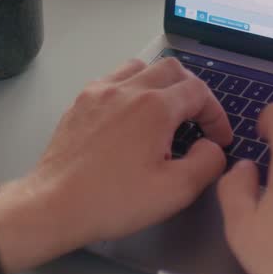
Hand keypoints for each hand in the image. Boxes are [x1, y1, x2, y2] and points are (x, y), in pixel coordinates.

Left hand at [0, 58, 232, 273]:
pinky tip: (130, 117)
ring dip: (161, 84)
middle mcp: (127, 89)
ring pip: (141, 67)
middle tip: (197, 121)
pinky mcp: (80, 103)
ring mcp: (99, 92)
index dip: (216, 115)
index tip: (218, 139)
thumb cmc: (113, 200)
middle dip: (193, 92)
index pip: (199, 92)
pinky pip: (113, 80)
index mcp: (155, 107)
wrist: (55, 205)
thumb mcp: (176, 191)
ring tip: (165, 113)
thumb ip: (208, 162)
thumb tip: (211, 147)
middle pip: (172, 69)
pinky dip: (131, 90)